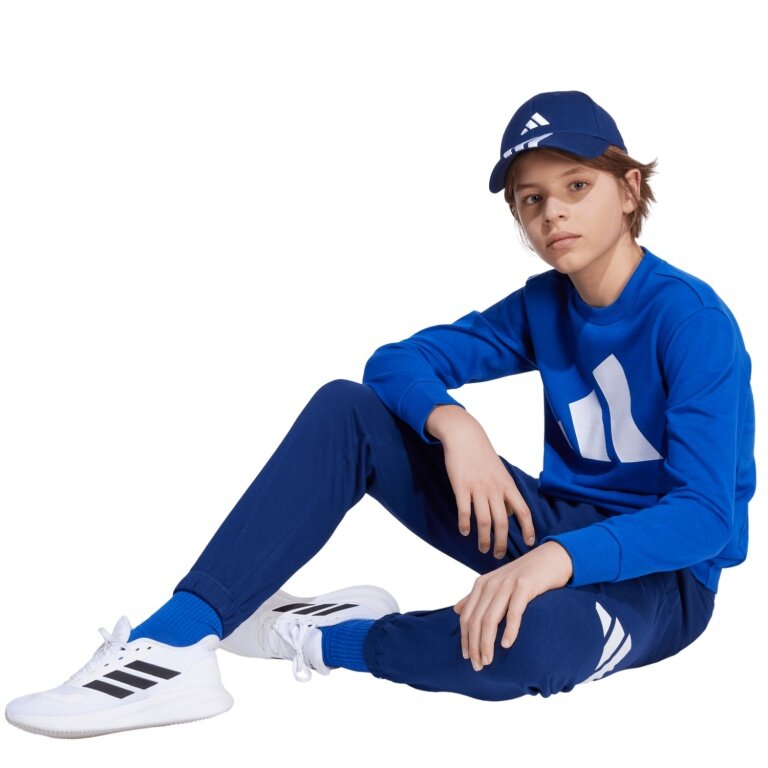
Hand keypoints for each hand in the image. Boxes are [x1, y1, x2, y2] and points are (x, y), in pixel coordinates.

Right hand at [432, 408, 534, 557]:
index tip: (529, 544)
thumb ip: (506, 493)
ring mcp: (478, 487)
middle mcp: (495, 488)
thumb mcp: (501, 473)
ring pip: (484, 520)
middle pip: (502, 522)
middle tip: (498, 555)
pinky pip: (464, 510)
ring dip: (484, 538)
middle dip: (501, 542)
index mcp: (507, 485)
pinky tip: (464, 532)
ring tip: (483, 548)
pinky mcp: (461, 486)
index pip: (523, 511)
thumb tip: (511, 514)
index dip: (527, 529)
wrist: (465, 436)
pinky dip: (465, 524)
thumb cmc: (482, 456)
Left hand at [453, 541, 572, 670]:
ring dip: (487, 643)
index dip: (465, 639)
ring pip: (490, 619)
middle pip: (476, 620)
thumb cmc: (525, 575)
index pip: (466, 616)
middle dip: (474, 645)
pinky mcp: (524, 586)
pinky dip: (509, 630)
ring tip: (488, 661)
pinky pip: (514, 612)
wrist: (552, 558)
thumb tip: (456, 610)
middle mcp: (491, 583)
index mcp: (482, 584)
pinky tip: (507, 645)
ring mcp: (507, 584)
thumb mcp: (498, 584)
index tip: (467, 657)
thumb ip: (477, 597)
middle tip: (478, 666)